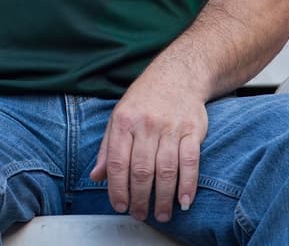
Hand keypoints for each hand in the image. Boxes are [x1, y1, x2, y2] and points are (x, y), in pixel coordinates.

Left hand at [89, 68, 207, 222]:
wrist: (178, 75)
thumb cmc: (144, 100)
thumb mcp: (118, 117)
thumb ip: (107, 148)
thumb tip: (95, 176)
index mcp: (123, 121)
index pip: (116, 161)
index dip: (117, 188)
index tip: (119, 206)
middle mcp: (146, 124)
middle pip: (141, 170)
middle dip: (139, 198)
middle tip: (140, 214)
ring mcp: (170, 128)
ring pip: (165, 170)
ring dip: (163, 198)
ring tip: (160, 214)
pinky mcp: (193, 131)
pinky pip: (190, 162)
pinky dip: (187, 185)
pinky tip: (184, 201)